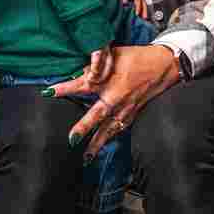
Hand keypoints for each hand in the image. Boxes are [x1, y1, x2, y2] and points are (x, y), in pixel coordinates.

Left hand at [56, 44, 183, 156]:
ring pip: (109, 130)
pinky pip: (119, 130)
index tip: (48, 92)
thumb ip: (96, 65)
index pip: (82, 85)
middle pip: (97, 116)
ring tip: (86, 158)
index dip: (64, 88)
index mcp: (111, 81)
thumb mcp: (115, 55)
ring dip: (97, 144)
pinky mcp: (133, 114)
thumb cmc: (139, 58)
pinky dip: (110, 139)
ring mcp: (126, 109)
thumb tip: (81, 73)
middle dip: (83, 128)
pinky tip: (103, 147)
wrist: (164, 66)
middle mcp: (118, 98)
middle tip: (71, 140)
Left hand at [116, 0, 148, 20]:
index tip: (136, 14)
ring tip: (144, 17)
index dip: (137, 8)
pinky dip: (142, 7)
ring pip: (144, 2)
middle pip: (143, 3)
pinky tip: (141, 11)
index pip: (137, 1)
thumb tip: (125, 2)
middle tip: (144, 18)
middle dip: (144, 11)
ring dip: (144, 9)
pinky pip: (142, 1)